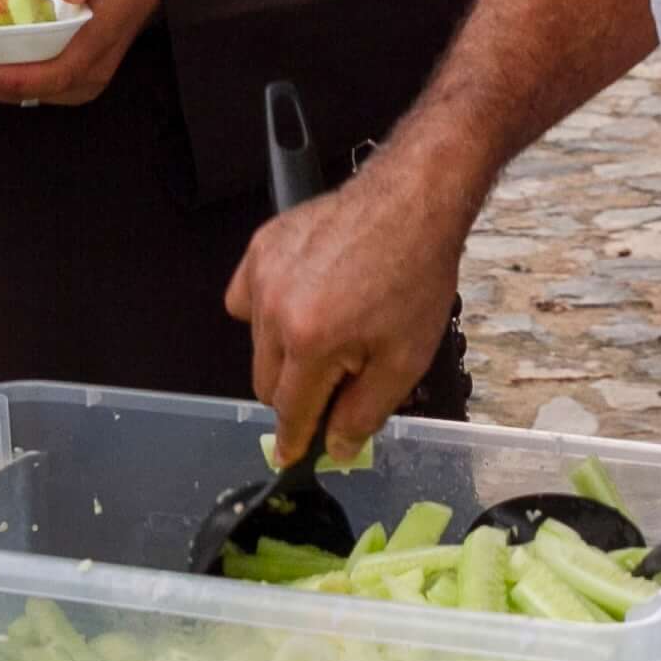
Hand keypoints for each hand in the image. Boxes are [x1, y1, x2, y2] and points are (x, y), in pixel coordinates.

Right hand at [227, 149, 472, 456]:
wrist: (412, 204)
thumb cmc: (414, 278)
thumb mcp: (403, 360)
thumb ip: (363, 412)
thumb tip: (335, 448)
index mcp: (309, 341)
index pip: (289, 411)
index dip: (295, 439)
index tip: (291, 457)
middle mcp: (274, 308)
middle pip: (266, 382)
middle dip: (296, 393)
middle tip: (336, 379)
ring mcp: (262, 273)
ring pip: (256, 342)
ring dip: (284, 351)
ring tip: (331, 328)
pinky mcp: (261, 246)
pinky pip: (246, 297)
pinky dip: (267, 309)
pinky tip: (304, 299)